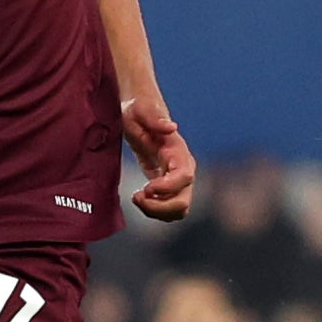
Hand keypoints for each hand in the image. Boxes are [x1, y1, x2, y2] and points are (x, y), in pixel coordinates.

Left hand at [123, 96, 194, 221]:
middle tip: (137, 197)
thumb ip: (155, 118)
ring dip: (157, 212)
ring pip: (179, 208)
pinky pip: (169, 207)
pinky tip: (139, 197)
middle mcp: (183, 167)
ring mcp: (177, 179)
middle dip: (160, 207)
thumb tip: (172, 127)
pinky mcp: (168, 185)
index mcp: (178, 151)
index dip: (167, 188)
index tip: (145, 188)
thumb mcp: (141, 110)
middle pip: (184, 200)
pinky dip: (155, 210)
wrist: (140, 112)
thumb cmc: (138, 110)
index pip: (184, 177)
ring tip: (137, 198)